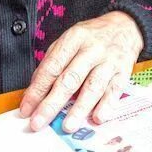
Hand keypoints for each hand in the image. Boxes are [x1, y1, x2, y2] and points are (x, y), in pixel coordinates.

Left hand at [18, 11, 142, 132]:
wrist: (126, 26)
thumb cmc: (92, 37)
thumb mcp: (70, 39)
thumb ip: (53, 61)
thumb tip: (36, 90)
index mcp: (74, 38)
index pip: (52, 67)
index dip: (37, 90)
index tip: (26, 109)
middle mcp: (92, 49)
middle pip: (70, 79)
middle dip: (52, 103)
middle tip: (39, 122)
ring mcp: (110, 61)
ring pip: (93, 87)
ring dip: (79, 109)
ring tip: (67, 126)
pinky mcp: (124, 72)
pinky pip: (114, 91)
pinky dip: (106, 106)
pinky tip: (97, 118)